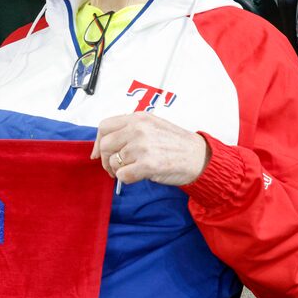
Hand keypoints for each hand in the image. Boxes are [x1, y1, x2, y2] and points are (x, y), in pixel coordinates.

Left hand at [90, 112, 209, 186]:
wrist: (199, 157)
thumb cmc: (176, 144)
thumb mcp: (152, 125)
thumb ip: (129, 130)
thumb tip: (102, 145)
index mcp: (138, 118)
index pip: (104, 126)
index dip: (98, 142)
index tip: (98, 153)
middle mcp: (138, 129)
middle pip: (105, 145)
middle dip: (106, 160)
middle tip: (114, 167)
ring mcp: (142, 146)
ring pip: (113, 162)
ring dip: (118, 171)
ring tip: (131, 170)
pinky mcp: (148, 164)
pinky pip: (122, 175)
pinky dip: (126, 179)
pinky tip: (137, 176)